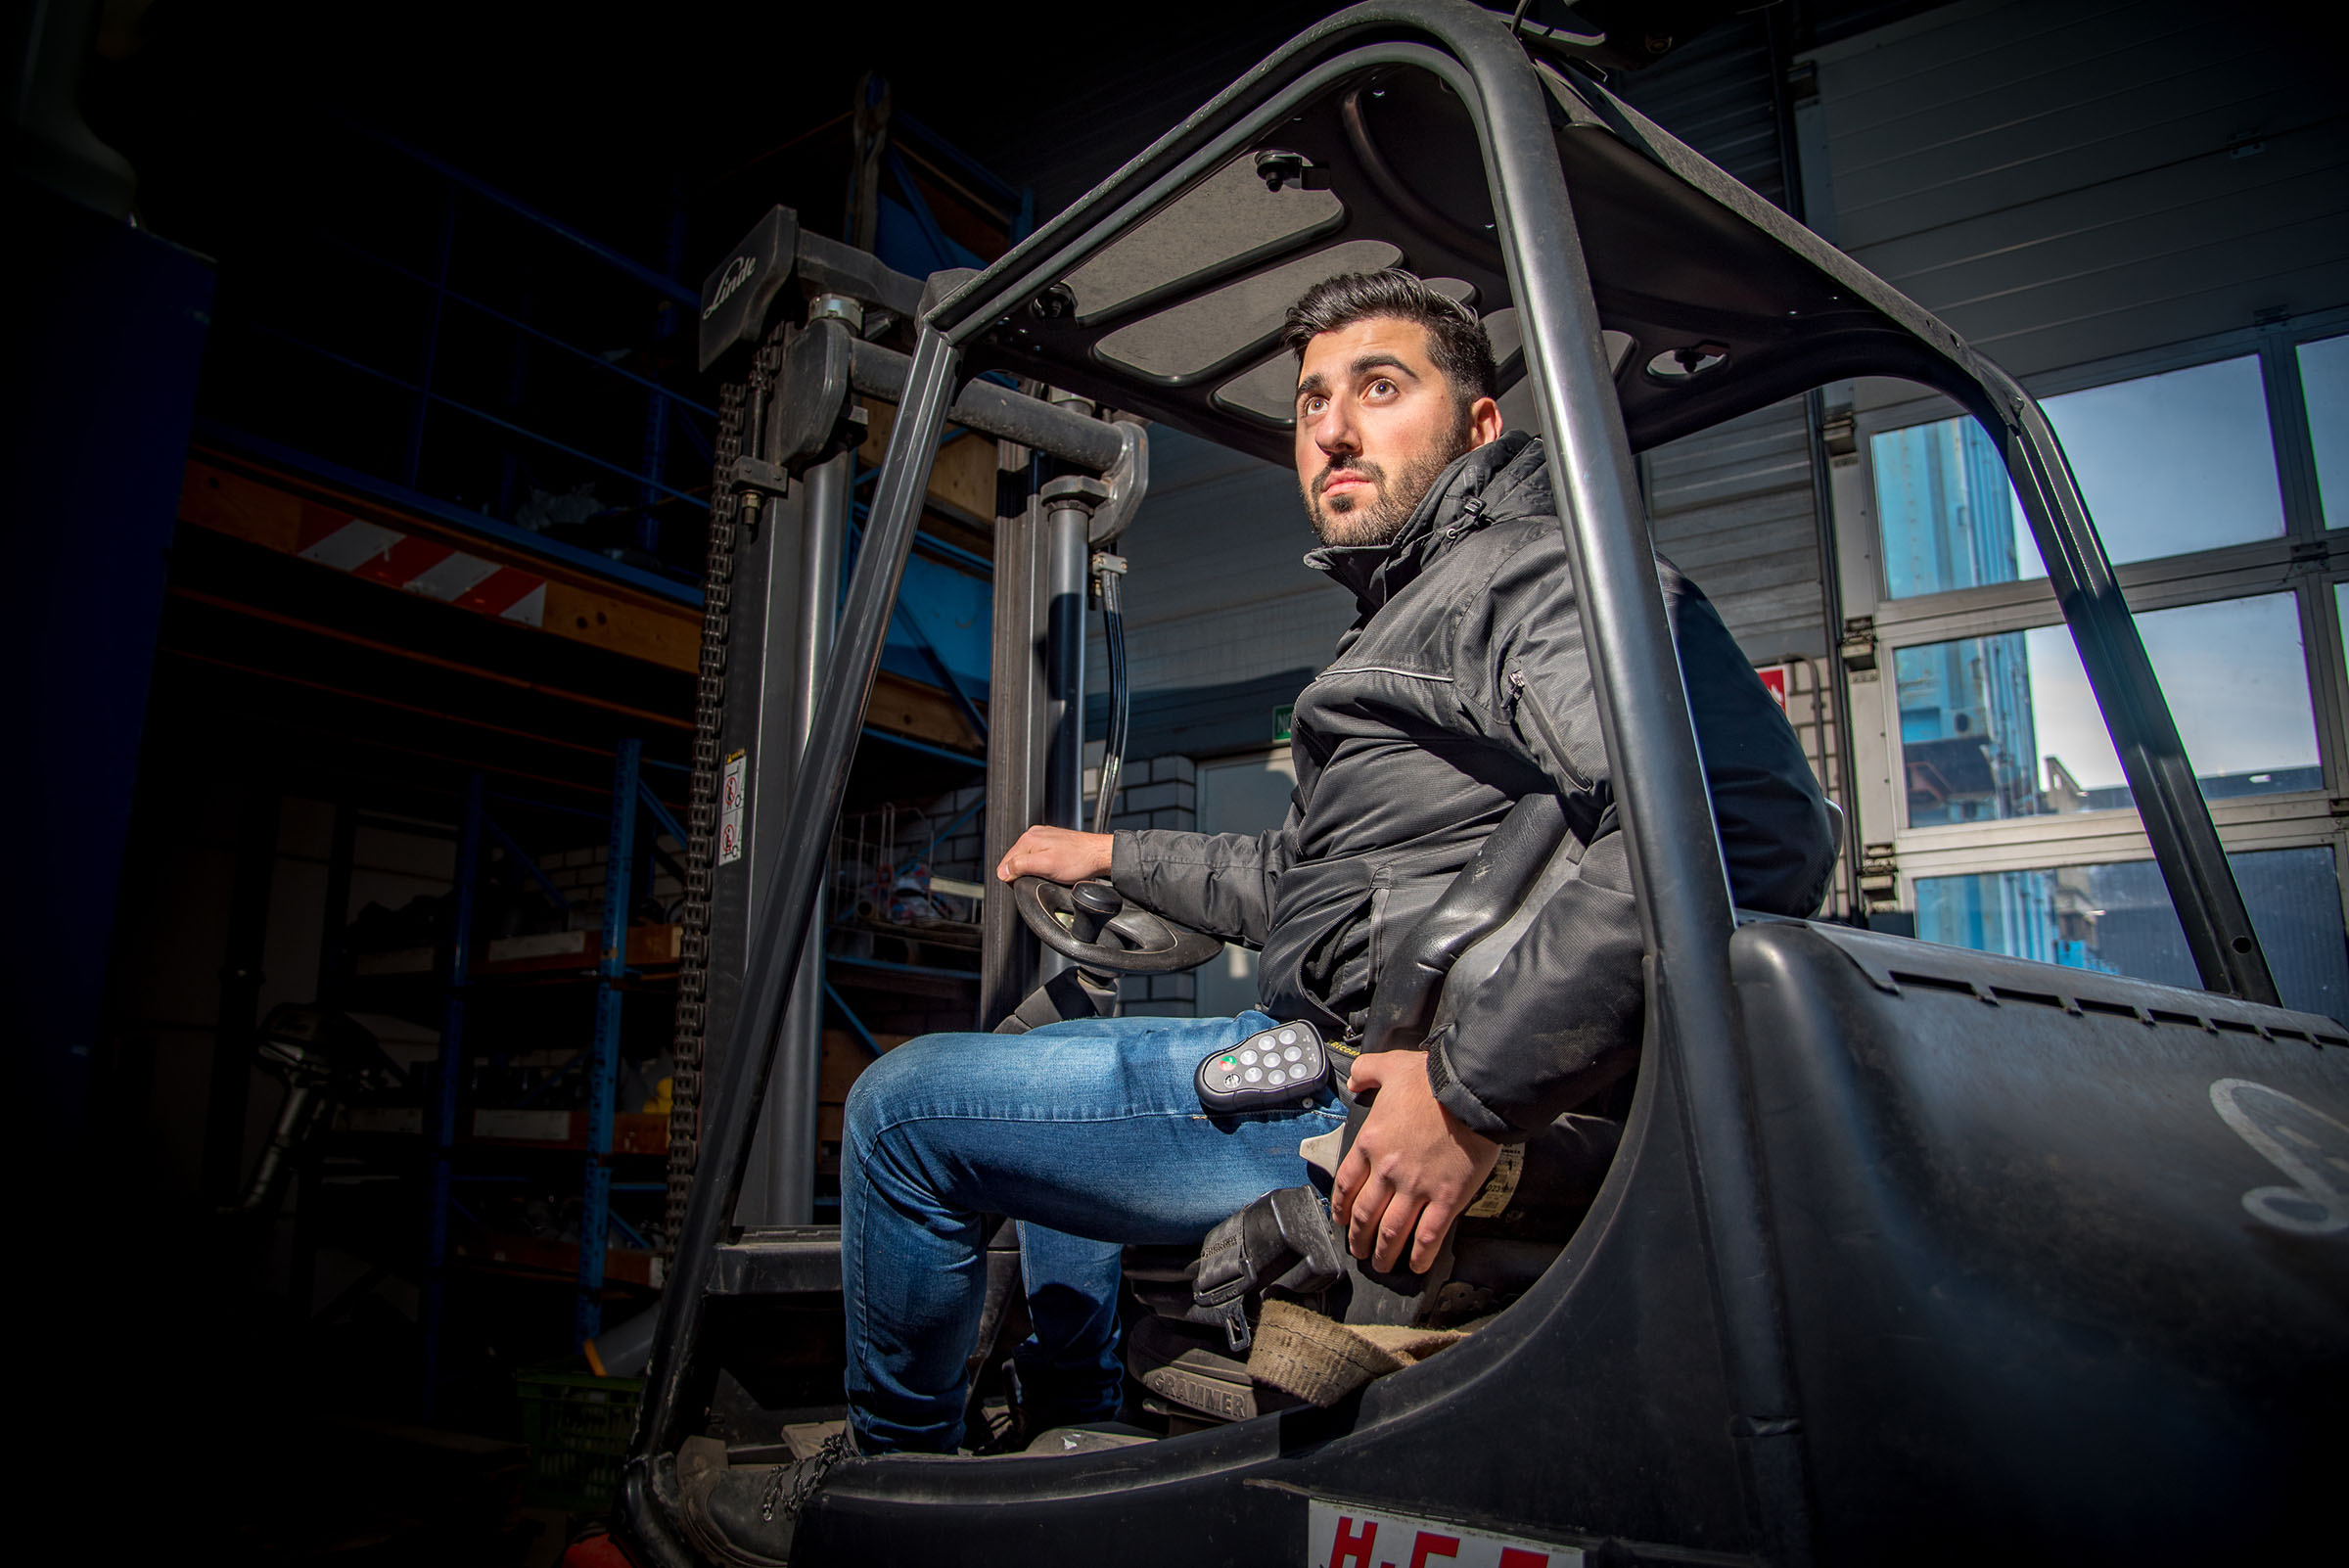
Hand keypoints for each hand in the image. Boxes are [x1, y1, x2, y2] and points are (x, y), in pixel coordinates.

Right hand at [996, 825, 1113, 885]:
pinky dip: (1043, 865)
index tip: (1024, 883)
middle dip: (1023, 873)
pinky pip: (1039, 857)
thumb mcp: (1045, 866)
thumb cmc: (1078, 860)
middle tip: (1039, 879)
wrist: (1099, 855)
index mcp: (1029, 839)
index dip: (1012, 877)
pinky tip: (1054, 869)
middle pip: (1016, 860)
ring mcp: (1044, 837)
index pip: (1006, 862)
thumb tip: (1003, 872)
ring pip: (1028, 859)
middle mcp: (1034, 835)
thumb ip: (1021, 866)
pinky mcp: (1053, 842)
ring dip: (1034, 870)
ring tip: (1048, 874)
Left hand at [1331, 1052, 1501, 1273]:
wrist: (1470, 1091)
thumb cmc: (1433, 1080)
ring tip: (1381, 1264)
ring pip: (1392, 1231)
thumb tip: (1357, 1080)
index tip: (1341, 1219)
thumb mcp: (1390, 1066)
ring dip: (1383, 1252)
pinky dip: (1420, 1255)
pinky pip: (1428, 1235)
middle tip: (1358, 1250)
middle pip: (1365, 1214)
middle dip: (1358, 1237)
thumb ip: (1368, 1072)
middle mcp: (1388, 1170)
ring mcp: (1417, 1187)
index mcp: (1371, 1143)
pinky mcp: (1446, 1198)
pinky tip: (1417, 1265)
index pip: (1346, 1184)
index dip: (1341, 1207)